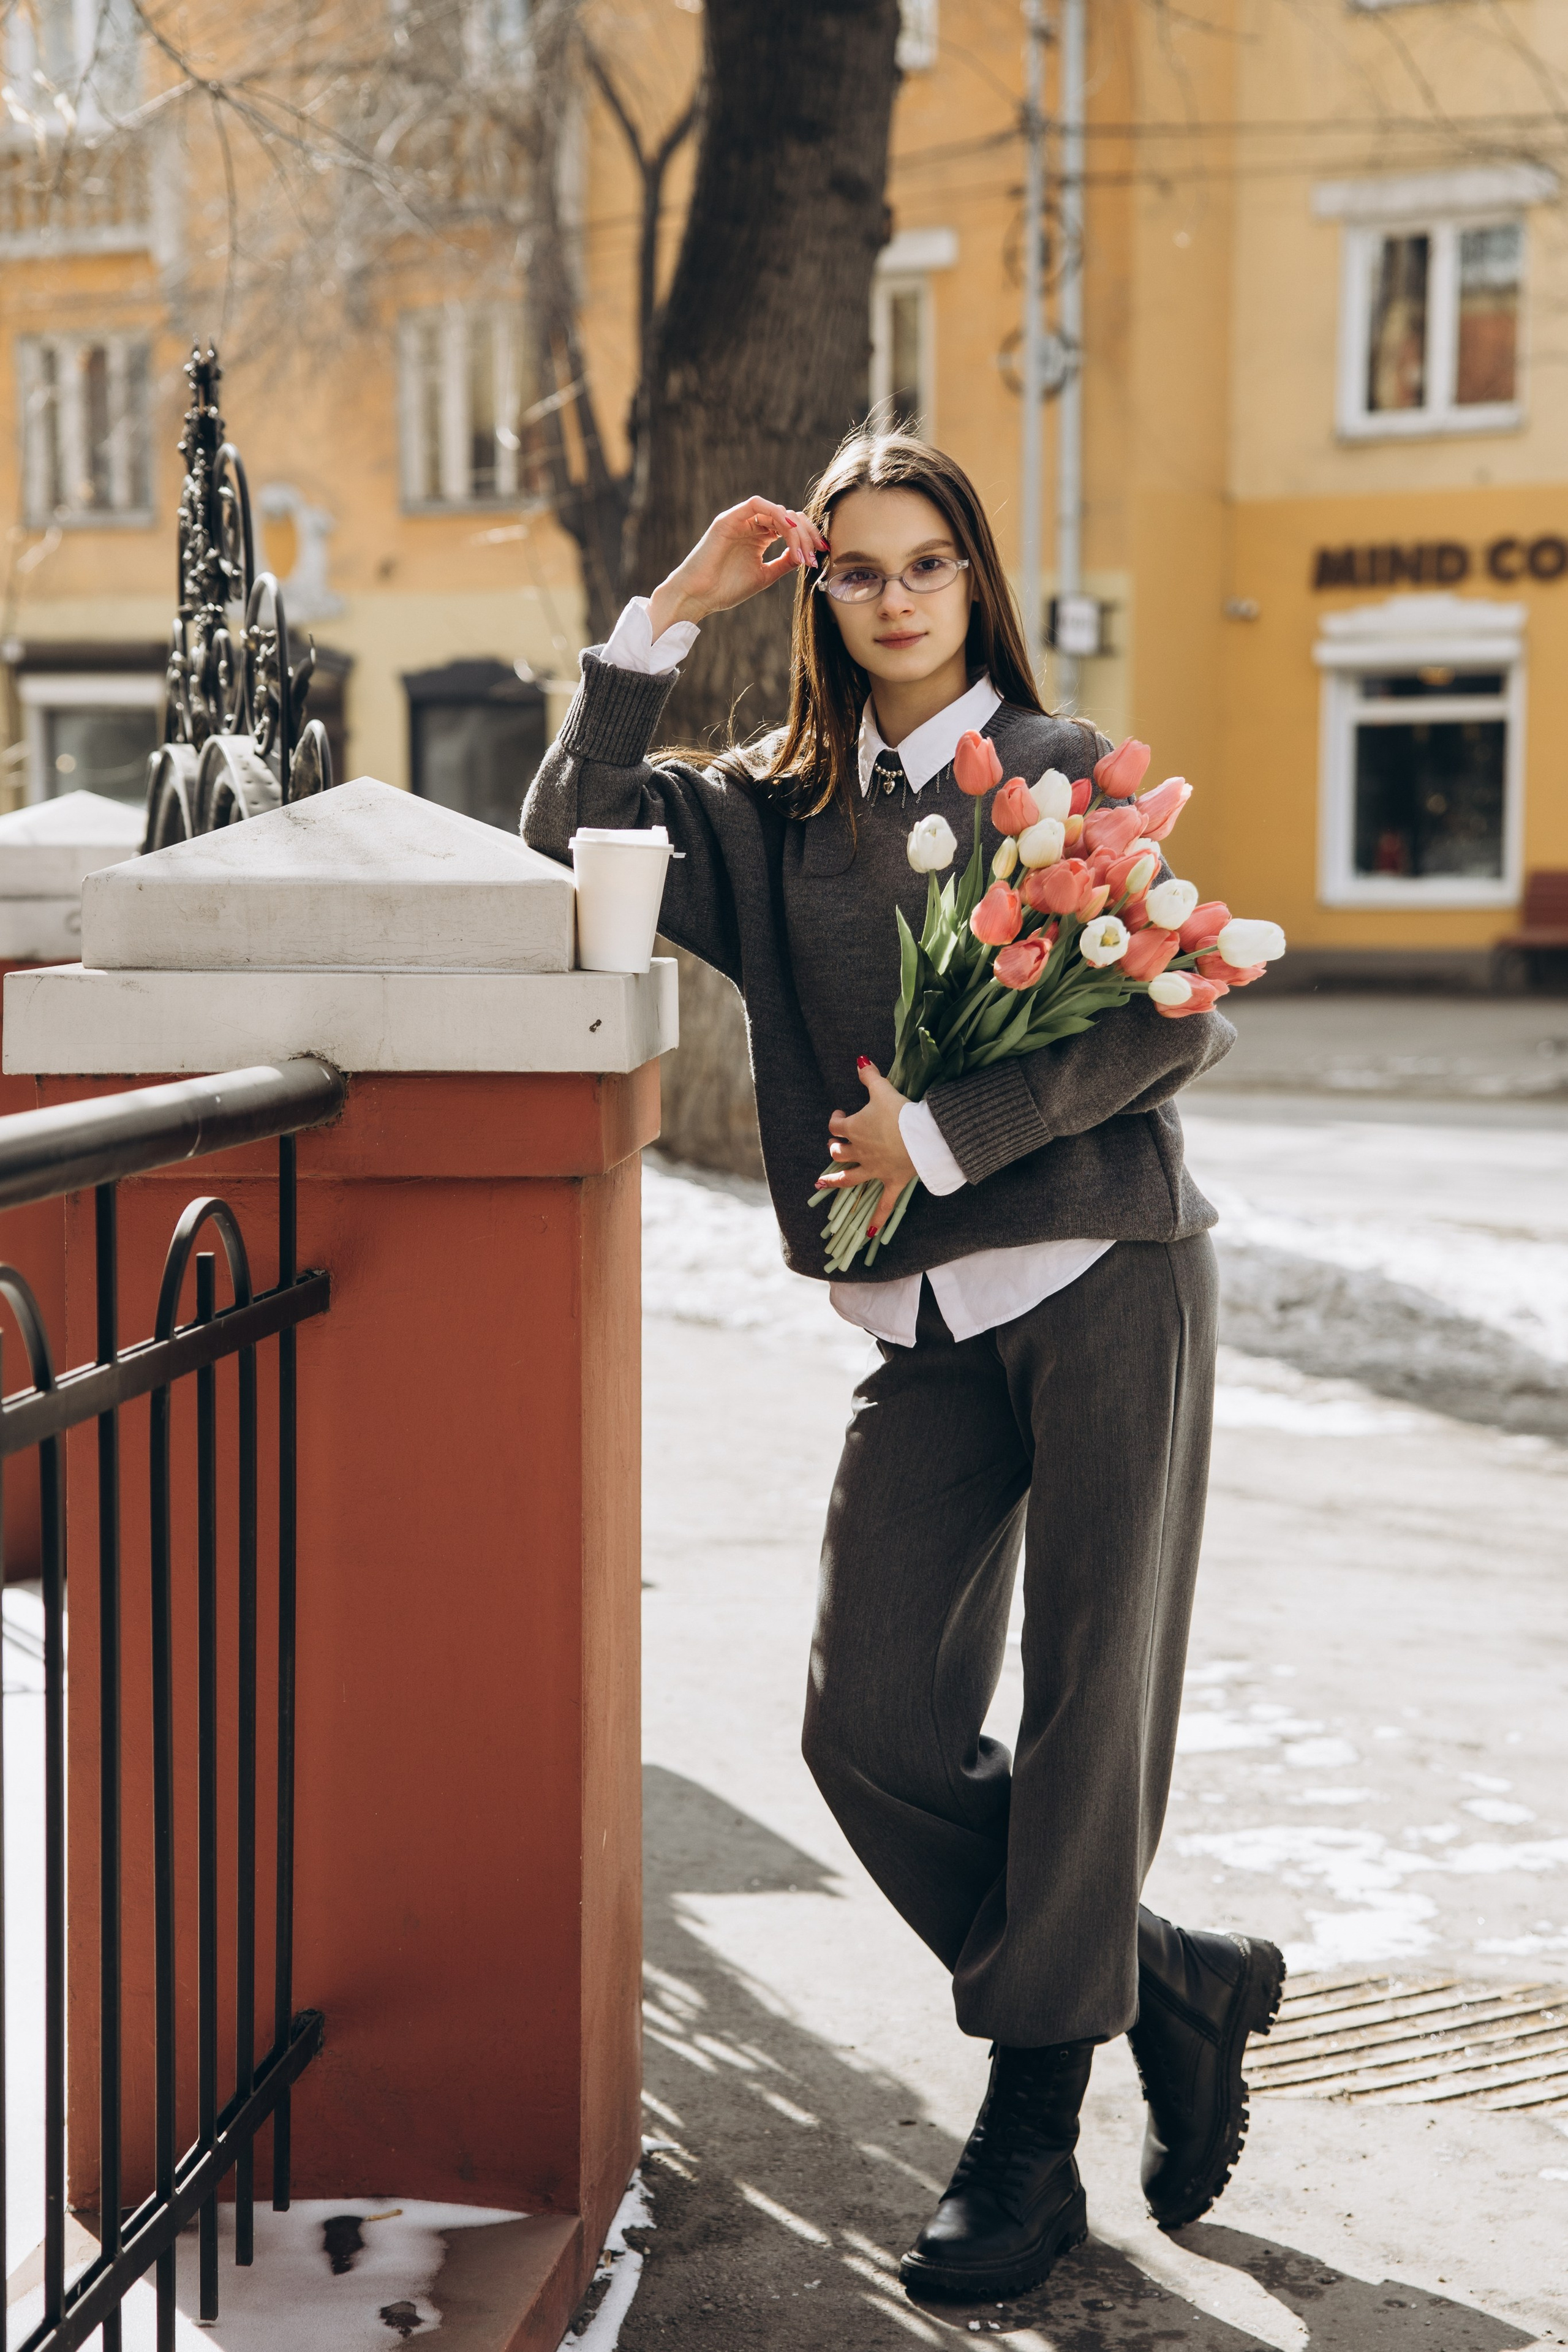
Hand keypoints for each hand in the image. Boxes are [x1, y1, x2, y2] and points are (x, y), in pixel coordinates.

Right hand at [646, 496, 826, 635]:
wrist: (698, 596)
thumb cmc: (725, 589)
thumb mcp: (764, 576)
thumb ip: (784, 563)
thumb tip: (806, 555)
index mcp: (759, 537)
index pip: (790, 528)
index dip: (809, 538)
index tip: (821, 555)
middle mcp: (751, 525)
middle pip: (788, 517)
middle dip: (807, 534)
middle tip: (817, 553)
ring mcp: (740, 520)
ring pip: (777, 511)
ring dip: (795, 530)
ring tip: (802, 553)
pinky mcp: (729, 519)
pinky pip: (756, 504)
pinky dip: (775, 513)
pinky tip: (788, 529)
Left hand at [822, 1061, 914, 1230]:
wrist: (923, 1135)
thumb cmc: (901, 1111)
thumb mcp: (883, 1089)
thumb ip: (869, 1074)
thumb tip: (859, 1059)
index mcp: (855, 1129)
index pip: (836, 1125)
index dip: (835, 1119)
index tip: (841, 1113)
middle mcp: (860, 1151)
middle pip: (838, 1152)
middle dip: (835, 1148)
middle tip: (837, 1145)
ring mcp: (875, 1169)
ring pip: (849, 1177)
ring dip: (835, 1181)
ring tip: (823, 1184)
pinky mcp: (892, 1181)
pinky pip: (883, 1204)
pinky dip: (877, 1219)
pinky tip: (869, 1235)